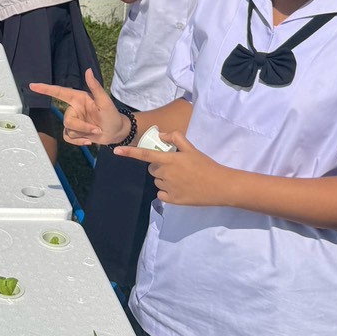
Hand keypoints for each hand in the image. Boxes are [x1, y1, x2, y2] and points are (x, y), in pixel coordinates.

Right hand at [29, 69, 126, 145]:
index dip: (45, 89)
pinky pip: (68, 138)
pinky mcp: (74, 132)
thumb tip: (88, 71)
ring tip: (96, 132)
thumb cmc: (112, 115)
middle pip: (67, 120)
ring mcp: (73, 121)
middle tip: (97, 129)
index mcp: (79, 98)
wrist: (116, 132)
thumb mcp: (105, 101)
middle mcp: (74, 109)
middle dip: (82, 128)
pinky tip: (88, 140)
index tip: (32, 86)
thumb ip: (95, 86)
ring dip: (83, 134)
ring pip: (68, 130)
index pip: (59, 92)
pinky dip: (78, 142)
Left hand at [113, 130, 228, 206]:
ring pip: (157, 181)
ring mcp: (169, 187)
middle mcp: (166, 173)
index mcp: (170, 159)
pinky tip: (180, 189)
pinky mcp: (172, 200)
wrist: (220, 186)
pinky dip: (167, 192)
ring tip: (182, 179)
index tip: (116, 151)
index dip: (130, 152)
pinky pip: (161, 194)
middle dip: (160, 167)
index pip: (145, 154)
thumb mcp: (192, 148)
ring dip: (164, 179)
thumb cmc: (205, 165)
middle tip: (176, 168)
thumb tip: (160, 135)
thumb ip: (175, 138)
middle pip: (152, 169)